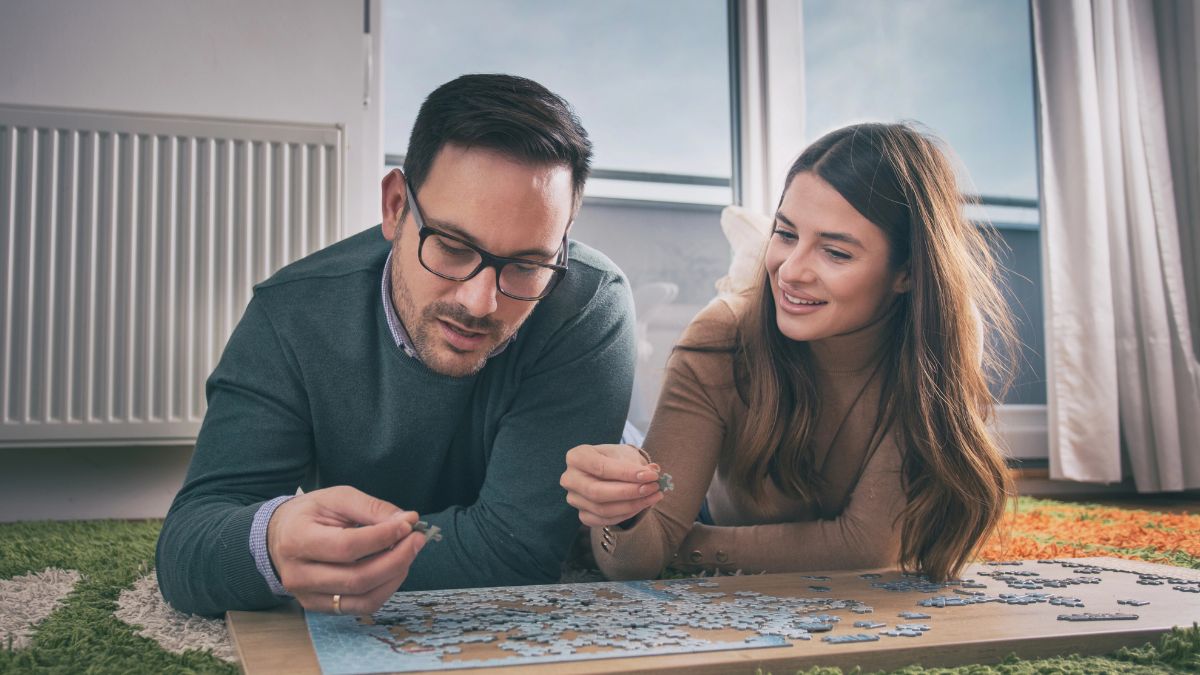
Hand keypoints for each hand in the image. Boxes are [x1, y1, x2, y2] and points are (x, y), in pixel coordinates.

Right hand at [267, 485, 425, 615]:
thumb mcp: (338, 498)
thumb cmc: (311, 513)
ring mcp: (307, 596)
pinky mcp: (319, 607)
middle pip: (357, 578)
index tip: (407, 525)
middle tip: (417, 540)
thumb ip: (372, 508)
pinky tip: (393, 570)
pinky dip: (384, 590)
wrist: (280, 536)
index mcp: (297, 540)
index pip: (347, 547)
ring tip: (408, 554)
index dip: (383, 537)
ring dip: (394, 577)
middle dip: (396, 559)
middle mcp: (298, 574)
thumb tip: (408, 520)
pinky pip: (360, 607)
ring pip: (362, 598)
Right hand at [560, 444, 664, 526]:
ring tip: (654, 495)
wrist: (610, 471)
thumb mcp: (625, 454)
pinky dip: (627, 514)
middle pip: (597, 492)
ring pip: (603, 509)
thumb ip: (636, 464)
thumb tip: (652, 472)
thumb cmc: (615, 459)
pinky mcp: (583, 515)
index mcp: (577, 457)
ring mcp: (574, 499)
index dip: (626, 473)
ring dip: (633, 504)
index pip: (600, 468)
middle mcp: (570, 479)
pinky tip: (642, 504)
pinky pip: (605, 521)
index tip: (651, 475)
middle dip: (629, 492)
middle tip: (654, 488)